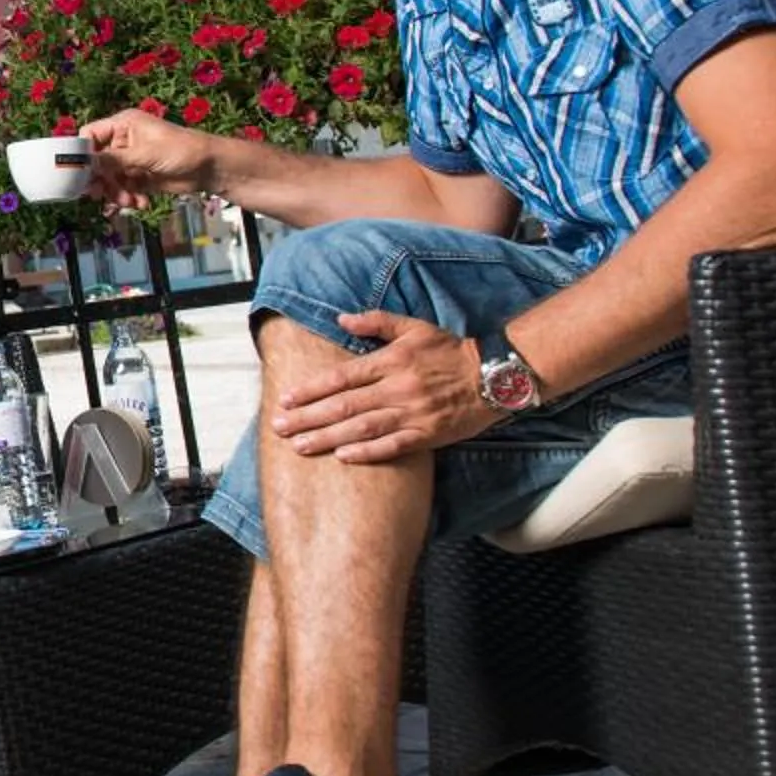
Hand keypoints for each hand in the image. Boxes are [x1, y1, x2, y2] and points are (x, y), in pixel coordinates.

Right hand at [80, 108, 220, 213]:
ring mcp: (132, 160)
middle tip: (101, 195)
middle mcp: (124, 141)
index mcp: (123, 125)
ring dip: (116, 193)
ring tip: (129, 202)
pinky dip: (128, 198)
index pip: (90, 135)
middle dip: (101, 180)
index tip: (79, 173)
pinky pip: (123, 189)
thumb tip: (85, 164)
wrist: (211, 168)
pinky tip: (140, 204)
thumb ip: (114, 159)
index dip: (82, 154)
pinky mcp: (140, 178)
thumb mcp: (145, 153)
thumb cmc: (181, 150)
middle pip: (97, 162)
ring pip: (109, 179)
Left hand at [272, 310, 497, 462]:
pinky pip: (393, 446)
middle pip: (344, 405)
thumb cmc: (451, 351)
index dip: (311, 389)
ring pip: (362, 428)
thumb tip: (342, 317)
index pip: (341, 377)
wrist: (496, 375)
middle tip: (280, 427)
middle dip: (308, 417)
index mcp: (391, 361)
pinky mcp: (428, 435)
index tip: (286, 399)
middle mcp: (397, 388)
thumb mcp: (415, 327)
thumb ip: (377, 321)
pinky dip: (367, 453)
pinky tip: (343, 458)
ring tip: (300, 446)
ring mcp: (412, 413)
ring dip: (328, 438)